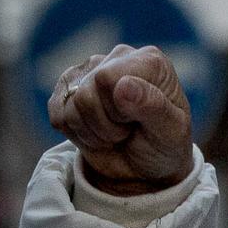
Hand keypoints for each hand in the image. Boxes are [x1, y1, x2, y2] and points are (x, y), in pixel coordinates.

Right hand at [48, 43, 192, 195]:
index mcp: (149, 61)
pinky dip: (76, 133)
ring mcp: (91, 70)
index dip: (117, 110)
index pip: (106, 78)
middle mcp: (119, 57)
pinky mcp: (69, 88)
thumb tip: (123, 84)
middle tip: (128, 130)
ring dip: (93, 132)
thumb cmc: (163, 146)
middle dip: (106, 125)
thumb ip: (153, 106)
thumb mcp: (170, 133)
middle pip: (86, 93)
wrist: (146, 170)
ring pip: (71, 105)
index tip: (138, 121)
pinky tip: (97, 132)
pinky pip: (57, 114)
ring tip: (116, 133)